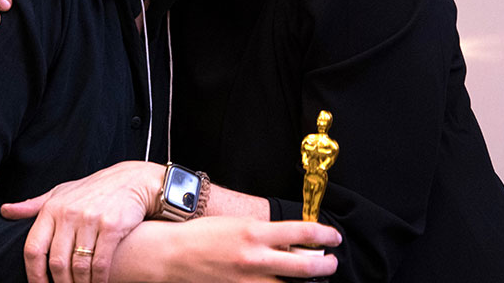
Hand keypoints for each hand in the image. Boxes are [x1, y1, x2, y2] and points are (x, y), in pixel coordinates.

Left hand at [0, 161, 163, 282]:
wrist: (131, 180)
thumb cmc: (92, 190)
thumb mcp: (60, 193)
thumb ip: (33, 206)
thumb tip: (5, 211)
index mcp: (52, 209)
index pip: (33, 249)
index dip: (33, 275)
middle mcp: (69, 214)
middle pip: (56, 263)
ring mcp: (91, 220)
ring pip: (78, 266)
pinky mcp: (112, 227)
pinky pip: (100, 263)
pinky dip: (98, 280)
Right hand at [120, 216, 341, 282]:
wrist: (170, 256)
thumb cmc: (201, 236)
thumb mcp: (237, 225)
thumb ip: (265, 234)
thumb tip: (293, 243)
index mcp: (255, 232)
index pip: (303, 233)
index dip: (325, 236)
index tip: (333, 238)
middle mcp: (255, 258)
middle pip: (306, 266)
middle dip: (326, 266)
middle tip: (331, 263)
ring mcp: (248, 281)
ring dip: (309, 282)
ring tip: (314, 278)